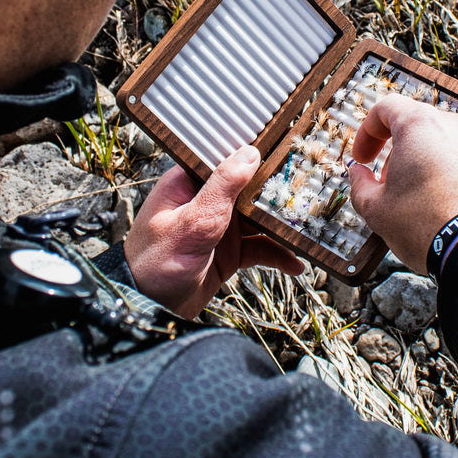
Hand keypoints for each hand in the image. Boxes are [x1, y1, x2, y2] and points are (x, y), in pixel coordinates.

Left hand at [126, 145, 305, 316]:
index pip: (226, 158)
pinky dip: (277, 254)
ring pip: (258, 218)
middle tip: (310, 188)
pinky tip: (295, 262)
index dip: (255, 152)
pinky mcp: (228, 252)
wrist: (147, 310)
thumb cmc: (154, 264)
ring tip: (309, 226)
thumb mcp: (192, 222)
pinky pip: (259, 247)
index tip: (288, 146)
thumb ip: (221, 188)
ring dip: (281, 225)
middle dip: (278, 191)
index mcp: (189, 183)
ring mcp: (219, 227)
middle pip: (249, 188)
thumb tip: (249, 154)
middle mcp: (206, 201)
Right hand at [349, 95, 457, 272]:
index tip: (364, 158)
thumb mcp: (376, 209)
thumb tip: (359, 176)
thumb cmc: (428, 225)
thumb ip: (360, 185)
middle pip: (419, 128)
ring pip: (447, 148)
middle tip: (389, 185)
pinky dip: (455, 181)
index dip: (368, 132)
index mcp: (420, 125)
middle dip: (399, 154)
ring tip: (420, 203)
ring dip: (428, 167)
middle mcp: (457, 128)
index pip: (386, 108)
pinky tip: (448, 211)